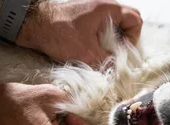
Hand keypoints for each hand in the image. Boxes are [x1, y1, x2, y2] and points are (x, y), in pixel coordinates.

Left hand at [16, 0, 142, 65]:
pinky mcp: (86, 18)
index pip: (135, 20)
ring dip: (112, 43)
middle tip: (116, 56)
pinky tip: (93, 52)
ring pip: (115, 28)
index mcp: (109, 9)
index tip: (123, 53)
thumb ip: (108, 62)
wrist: (33, 25)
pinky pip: (103, 29)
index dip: (133, 39)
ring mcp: (95, 11)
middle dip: (124, 42)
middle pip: (127, 23)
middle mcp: (104, 7)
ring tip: (103, 56)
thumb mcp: (88, 53)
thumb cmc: (60, 34)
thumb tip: (120, 71)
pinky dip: (102, 41)